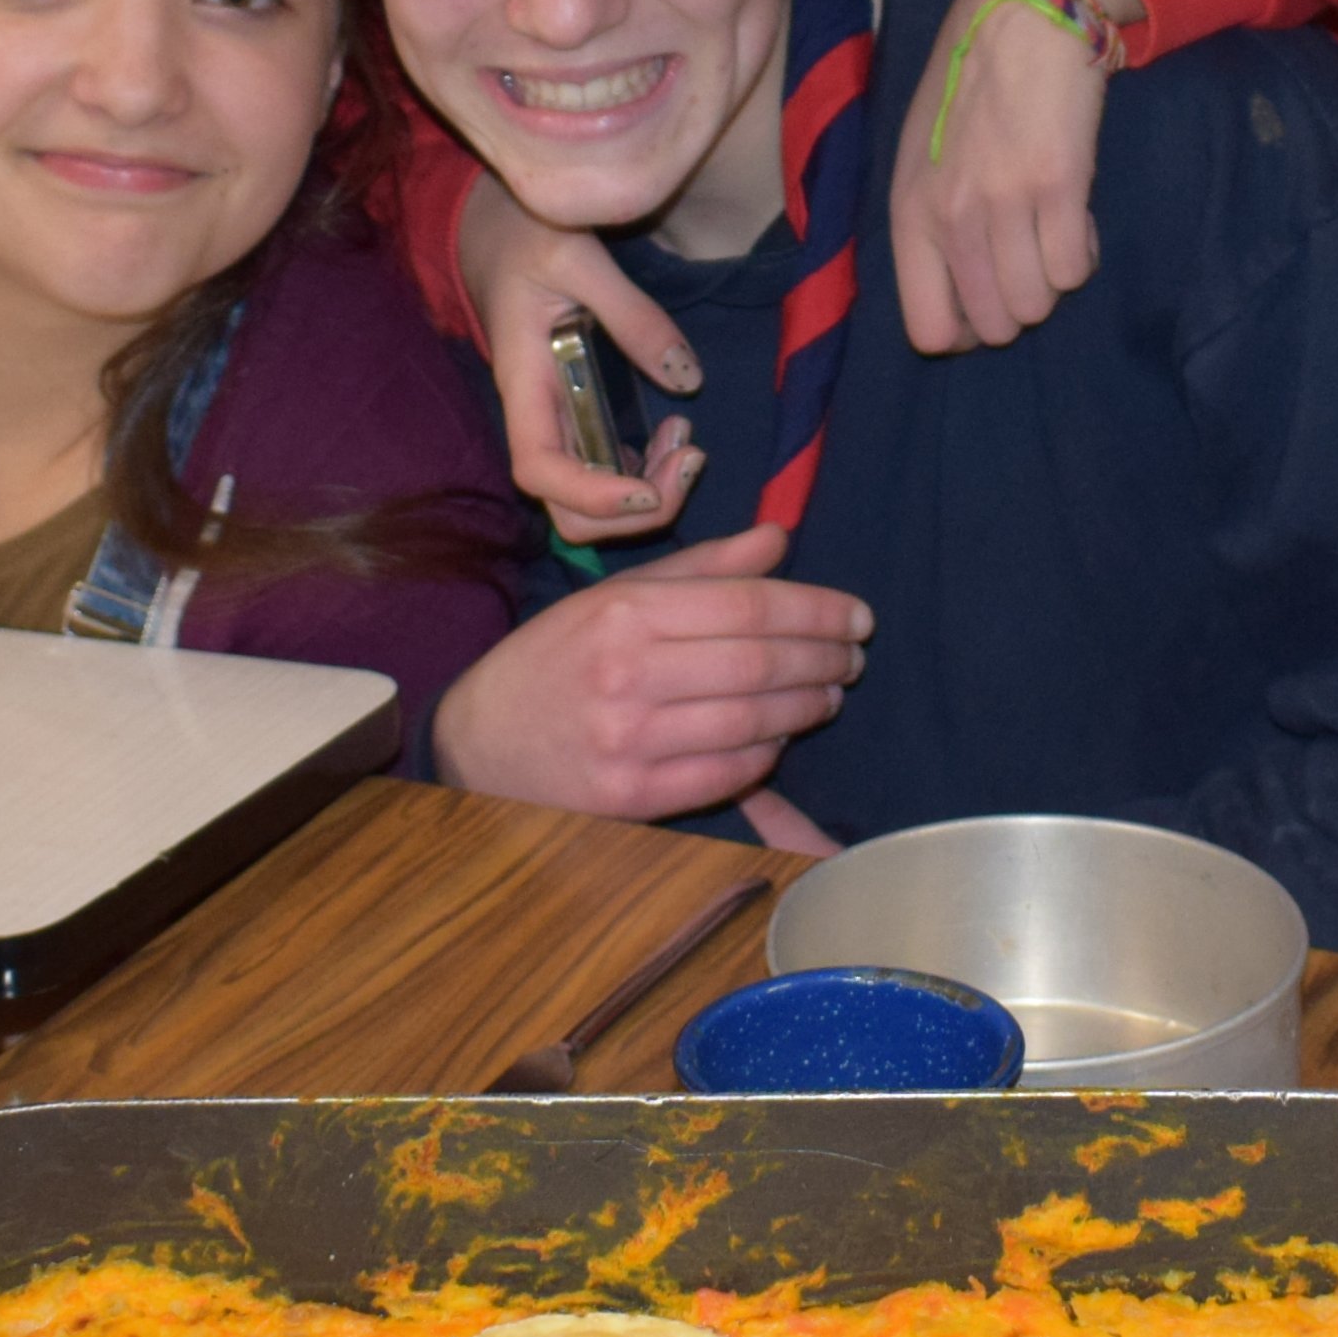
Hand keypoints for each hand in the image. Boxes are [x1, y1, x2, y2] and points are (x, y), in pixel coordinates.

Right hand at [428, 526, 871, 820]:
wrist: (479, 744)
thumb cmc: (553, 660)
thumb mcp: (614, 597)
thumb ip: (700, 569)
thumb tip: (777, 540)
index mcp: (626, 612)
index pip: (750, 605)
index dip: (817, 610)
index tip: (858, 616)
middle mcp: (628, 673)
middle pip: (760, 662)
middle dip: (823, 659)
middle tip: (854, 657)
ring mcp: (630, 740)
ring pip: (753, 721)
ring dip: (806, 708)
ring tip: (830, 694)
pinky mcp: (631, 797)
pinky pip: (726, 773)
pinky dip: (766, 755)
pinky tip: (781, 738)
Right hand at [460, 174, 700, 543]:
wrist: (493, 229)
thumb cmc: (525, 235)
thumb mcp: (580, 258)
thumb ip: (634, 315)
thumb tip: (686, 378)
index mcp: (523, 382)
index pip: (540, 469)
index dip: (591, 496)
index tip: (648, 491)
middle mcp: (534, 417)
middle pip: (566, 510)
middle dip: (633, 511)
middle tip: (689, 459)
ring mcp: (553, 422)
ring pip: (588, 502)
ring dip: (646, 496)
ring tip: (686, 443)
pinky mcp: (571, 416)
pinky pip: (603, 473)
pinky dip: (644, 475)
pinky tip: (673, 436)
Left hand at [893, 0, 1122, 352]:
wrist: (1023, 16)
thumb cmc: (969, 85)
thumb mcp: (922, 159)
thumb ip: (931, 228)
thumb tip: (961, 301)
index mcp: (909, 214)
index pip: (930, 330)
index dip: (968, 332)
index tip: (989, 301)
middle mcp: (952, 217)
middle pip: (997, 325)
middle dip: (1019, 305)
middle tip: (1027, 258)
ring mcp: (1005, 204)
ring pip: (1040, 304)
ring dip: (1053, 280)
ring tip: (1050, 231)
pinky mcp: (1060, 186)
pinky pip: (1077, 269)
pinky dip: (1084, 254)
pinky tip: (1076, 216)